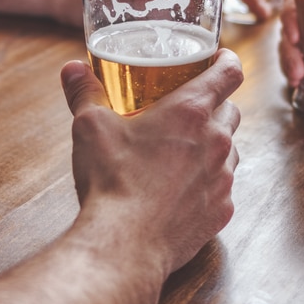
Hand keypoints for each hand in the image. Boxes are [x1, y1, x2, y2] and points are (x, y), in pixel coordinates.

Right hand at [60, 49, 242, 276]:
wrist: (124, 244)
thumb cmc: (111, 182)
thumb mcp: (89, 127)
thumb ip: (84, 92)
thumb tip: (73, 69)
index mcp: (191, 112)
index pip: (229, 72)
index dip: (227, 60)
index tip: (219, 59)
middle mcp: (216, 142)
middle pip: (231, 110)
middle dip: (215, 104)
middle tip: (188, 107)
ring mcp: (223, 179)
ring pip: (229, 150)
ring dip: (213, 144)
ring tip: (183, 149)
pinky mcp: (221, 210)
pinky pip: (222, 187)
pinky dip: (208, 182)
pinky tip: (182, 187)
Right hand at [279, 0, 303, 87]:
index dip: (290, 14)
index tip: (295, 34)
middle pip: (290, 25)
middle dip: (288, 48)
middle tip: (298, 69)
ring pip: (290, 45)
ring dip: (288, 62)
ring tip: (297, 79)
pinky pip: (300, 61)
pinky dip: (294, 71)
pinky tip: (298, 84)